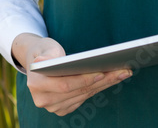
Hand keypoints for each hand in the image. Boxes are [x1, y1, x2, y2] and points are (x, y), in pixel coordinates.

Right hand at [11, 33, 131, 115]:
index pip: (64, 85)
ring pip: (84, 95)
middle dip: (101, 80)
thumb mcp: (45, 47)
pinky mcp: (64, 109)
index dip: (83, 80)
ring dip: (104, 84)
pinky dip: (98, 88)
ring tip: (121, 73)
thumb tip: (42, 61)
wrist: (39, 63)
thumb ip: (46, 55)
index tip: (101, 72)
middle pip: (78, 91)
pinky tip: (111, 79)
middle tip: (121, 70)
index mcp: (36, 85)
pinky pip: (84, 98)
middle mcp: (43, 100)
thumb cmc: (44, 52)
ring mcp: (54, 107)